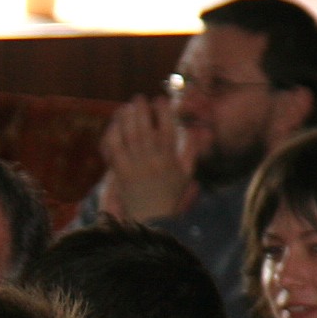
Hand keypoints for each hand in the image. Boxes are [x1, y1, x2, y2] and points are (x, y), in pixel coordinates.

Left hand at [98, 96, 193, 226]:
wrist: (152, 219)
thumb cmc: (170, 196)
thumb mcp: (186, 174)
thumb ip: (192, 150)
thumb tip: (203, 130)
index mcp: (169, 160)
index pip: (167, 131)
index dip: (163, 112)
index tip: (160, 99)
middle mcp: (151, 162)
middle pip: (144, 130)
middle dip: (141, 110)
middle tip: (139, 98)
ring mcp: (134, 167)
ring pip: (128, 137)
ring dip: (125, 119)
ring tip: (125, 108)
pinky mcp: (120, 173)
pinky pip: (114, 150)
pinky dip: (113, 136)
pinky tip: (113, 126)